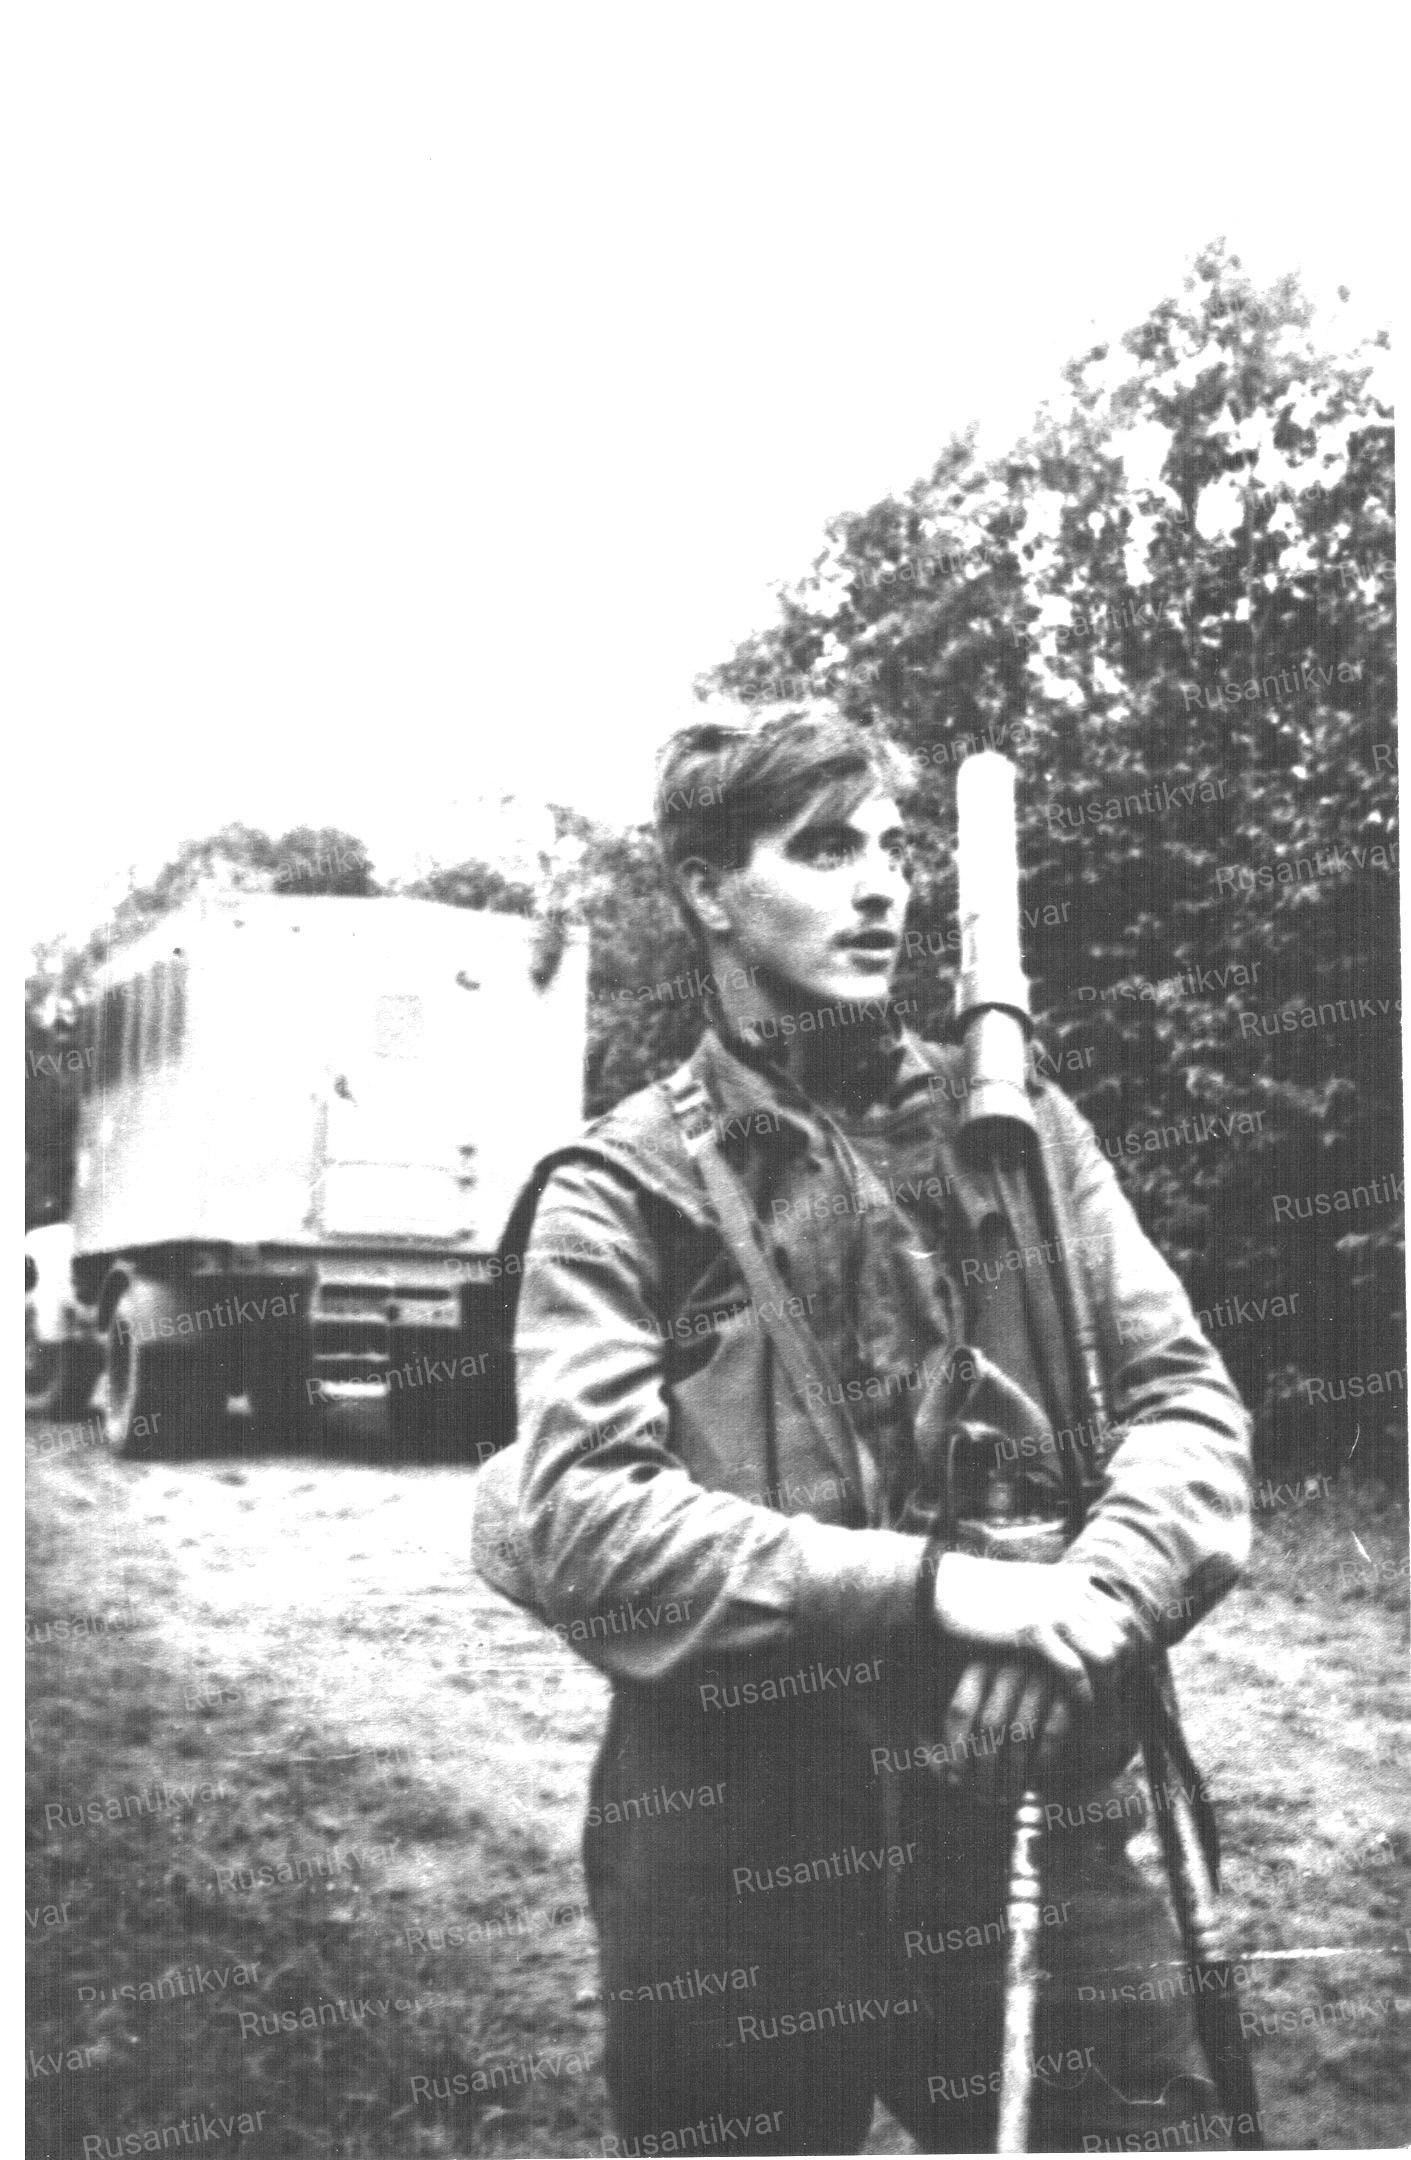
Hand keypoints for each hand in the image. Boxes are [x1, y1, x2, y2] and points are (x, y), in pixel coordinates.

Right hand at [931, 1553, 1139, 1711]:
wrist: (947, 1587)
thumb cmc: (985, 1593)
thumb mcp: (1031, 1587)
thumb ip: (1059, 1598)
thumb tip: (1080, 1623)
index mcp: (1074, 1580)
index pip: (1122, 1619)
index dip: (1124, 1650)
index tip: (1115, 1677)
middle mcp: (1071, 1592)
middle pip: (1121, 1638)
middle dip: (1121, 1671)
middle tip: (1110, 1699)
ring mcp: (1054, 1610)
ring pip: (1106, 1655)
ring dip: (1106, 1686)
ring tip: (1099, 1708)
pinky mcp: (1033, 1630)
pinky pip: (1074, 1670)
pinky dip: (1081, 1694)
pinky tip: (1076, 1709)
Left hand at [935, 1657, 1070, 1803]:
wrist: (1065, 1700)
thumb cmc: (1010, 1718)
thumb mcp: (973, 1725)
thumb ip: (951, 1743)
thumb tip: (947, 1777)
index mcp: (979, 1664)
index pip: (960, 1711)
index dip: (956, 1751)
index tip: (957, 1780)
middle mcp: (1010, 1665)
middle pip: (990, 1726)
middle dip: (985, 1771)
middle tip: (983, 1800)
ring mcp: (1044, 1676)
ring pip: (1020, 1734)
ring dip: (1011, 1775)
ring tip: (1006, 1799)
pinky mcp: (1071, 1694)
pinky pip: (1051, 1735)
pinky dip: (1040, 1765)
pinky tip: (1033, 1783)